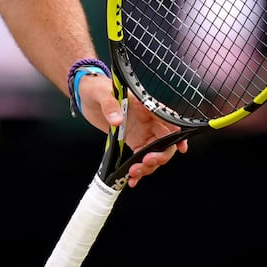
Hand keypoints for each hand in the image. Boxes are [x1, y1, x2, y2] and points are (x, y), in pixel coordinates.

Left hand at [78, 73, 186, 187]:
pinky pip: (140, 158)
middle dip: (159, 156)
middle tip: (146, 163)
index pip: (169, 120)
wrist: (86, 95)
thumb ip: (110, 105)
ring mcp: (142, 132)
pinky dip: (138, 171)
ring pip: (154, 154)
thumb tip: (117, 120)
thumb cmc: (97, 88)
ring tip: (133, 173)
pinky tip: (132, 179)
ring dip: (148, 167)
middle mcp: (148, 121)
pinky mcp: (133, 141)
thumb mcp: (102, 93)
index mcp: (146, 106)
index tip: (180, 148)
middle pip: (165, 142)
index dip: (178, 135)